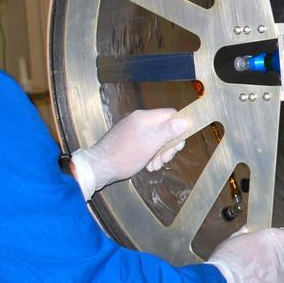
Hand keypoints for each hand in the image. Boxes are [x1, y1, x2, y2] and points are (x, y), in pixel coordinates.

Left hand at [70, 108, 190, 199]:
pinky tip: (147, 166)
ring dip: (160, 153)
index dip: (179, 129)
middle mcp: (139, 121)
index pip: (171, 115)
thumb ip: (168, 131)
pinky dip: (150, 155)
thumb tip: (185, 120)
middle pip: (164, 128)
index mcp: (144, 118)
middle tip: (165, 160)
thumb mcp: (151, 143)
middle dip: (168, 146)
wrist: (98, 168)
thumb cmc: (125, 155)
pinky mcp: (127, 141)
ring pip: (156, 138)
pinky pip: (146, 144)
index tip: (177, 146)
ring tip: (154, 166)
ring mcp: (132, 131)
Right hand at [207, 227, 283, 282]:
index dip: (278, 239)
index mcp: (272, 238)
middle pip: (279, 254)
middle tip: (253, 262)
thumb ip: (247, 234)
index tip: (271, 242)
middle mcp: (280, 254)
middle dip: (269, 257)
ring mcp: (280, 271)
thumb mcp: (234, 239)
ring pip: (277, 271)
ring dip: (267, 273)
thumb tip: (248, 232)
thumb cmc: (227, 260)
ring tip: (249, 277)